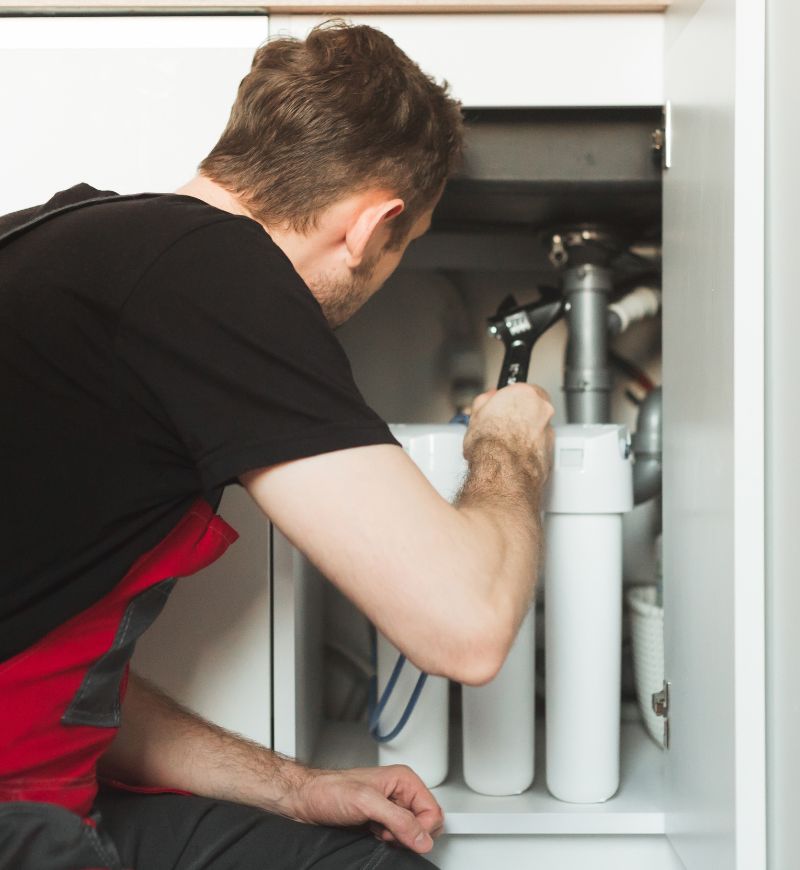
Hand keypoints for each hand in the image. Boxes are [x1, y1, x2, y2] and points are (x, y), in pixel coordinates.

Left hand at [288, 764, 443, 853]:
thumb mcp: (366, 802)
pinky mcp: (381, 821)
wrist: (307, 800)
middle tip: (386, 829)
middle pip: (425, 823)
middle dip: (409, 834)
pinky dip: (387, 841)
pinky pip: (397, 838)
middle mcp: (399, 792)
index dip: (422, 828)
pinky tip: (373, 834)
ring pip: (411, 833)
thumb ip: (398, 819)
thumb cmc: (330, 790)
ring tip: (376, 830)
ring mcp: (390, 808)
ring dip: (396, 839)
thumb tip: (423, 837)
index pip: (433, 811)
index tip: (403, 833)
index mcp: (404, 779)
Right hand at [464, 383, 554, 482]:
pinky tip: (515, 456)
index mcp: (524, 394)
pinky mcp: (551, 451)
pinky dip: (531, 450)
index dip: (506, 401)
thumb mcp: (476, 417)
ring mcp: (548, 430)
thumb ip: (484, 402)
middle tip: (503, 427)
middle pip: (532, 407)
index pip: (518, 389)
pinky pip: (541, 446)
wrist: (503, 472)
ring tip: (507, 444)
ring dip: (527, 433)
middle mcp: (541, 409)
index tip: (500, 408)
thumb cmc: (491, 446)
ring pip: (538, 427)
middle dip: (520, 416)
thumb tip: (486, 401)